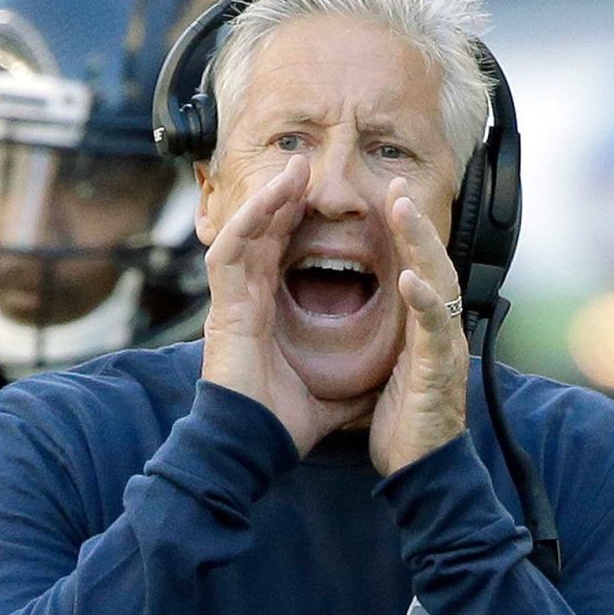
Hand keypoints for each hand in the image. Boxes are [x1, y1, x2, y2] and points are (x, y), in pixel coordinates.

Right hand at [200, 155, 366, 455]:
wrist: (251, 447)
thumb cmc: (282, 422)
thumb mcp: (335, 388)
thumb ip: (356, 372)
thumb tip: (390, 370)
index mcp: (265, 312)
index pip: (277, 254)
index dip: (295, 223)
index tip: (320, 198)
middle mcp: (245, 300)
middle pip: (261, 235)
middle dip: (283, 199)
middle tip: (307, 167)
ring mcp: (230, 302)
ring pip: (244, 234)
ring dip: (268, 200)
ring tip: (294, 170)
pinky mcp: (222, 309)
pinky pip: (230, 254)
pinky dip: (248, 223)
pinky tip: (272, 200)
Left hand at [370, 178, 469, 475]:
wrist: (423, 471)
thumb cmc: (406, 424)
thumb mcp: (390, 370)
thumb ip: (387, 338)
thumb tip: (365, 316)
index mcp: (424, 329)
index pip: (418, 269)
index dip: (406, 234)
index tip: (390, 197)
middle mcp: (439, 331)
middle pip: (432, 264)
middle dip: (414, 224)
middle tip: (397, 186)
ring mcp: (443, 350)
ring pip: (438, 285)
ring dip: (420, 245)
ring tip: (403, 211)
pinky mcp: (439, 373)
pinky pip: (434, 332)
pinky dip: (424, 302)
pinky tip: (410, 279)